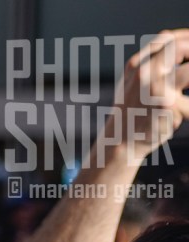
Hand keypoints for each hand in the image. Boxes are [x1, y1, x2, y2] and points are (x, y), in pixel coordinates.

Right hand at [105, 29, 188, 162]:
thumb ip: (152, 66)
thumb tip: (177, 46)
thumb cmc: (131, 114)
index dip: (186, 39)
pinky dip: (187, 111)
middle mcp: (144, 72)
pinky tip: (179, 118)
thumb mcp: (133, 85)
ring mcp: (155, 87)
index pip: (166, 39)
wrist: (120, 143)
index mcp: (136, 66)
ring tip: (185, 100)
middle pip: (180, 47)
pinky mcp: (167, 104)